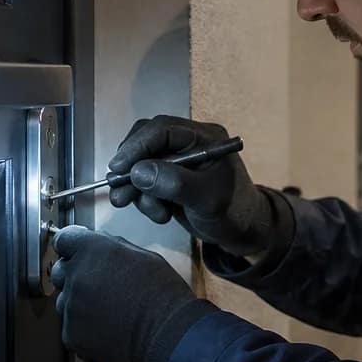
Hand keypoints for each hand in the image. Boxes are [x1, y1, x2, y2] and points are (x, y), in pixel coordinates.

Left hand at [50, 225, 201, 361]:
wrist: (169, 335)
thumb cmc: (164, 296)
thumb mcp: (145, 257)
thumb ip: (115, 247)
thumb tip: (100, 244)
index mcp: (94, 250)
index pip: (64, 239)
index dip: (72, 247)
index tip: (77, 253)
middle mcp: (77, 275)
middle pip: (60, 271)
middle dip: (75, 275)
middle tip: (101, 286)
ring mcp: (71, 306)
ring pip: (64, 301)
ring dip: (79, 304)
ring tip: (109, 311)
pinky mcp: (71, 334)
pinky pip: (70, 327)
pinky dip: (84, 329)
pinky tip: (109, 328)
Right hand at [108, 115, 276, 257]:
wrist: (242, 232)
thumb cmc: (234, 211)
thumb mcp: (208, 199)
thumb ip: (175, 183)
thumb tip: (138, 171)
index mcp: (205, 138)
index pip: (162, 129)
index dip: (137, 146)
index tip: (118, 168)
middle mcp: (188, 143)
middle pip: (145, 143)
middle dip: (131, 170)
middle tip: (122, 196)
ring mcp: (177, 161)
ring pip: (140, 164)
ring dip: (137, 190)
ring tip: (156, 213)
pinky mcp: (168, 178)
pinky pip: (143, 182)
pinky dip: (144, 199)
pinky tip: (161, 214)